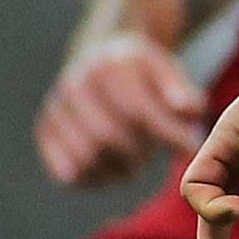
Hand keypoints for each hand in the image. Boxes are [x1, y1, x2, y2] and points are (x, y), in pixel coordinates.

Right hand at [37, 34, 210, 185]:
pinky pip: (67, 172)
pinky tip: (113, 168)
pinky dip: (96, 179)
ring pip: (86, 157)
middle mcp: (75, 85)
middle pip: (108, 136)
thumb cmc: (142, 74)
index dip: (169, 135)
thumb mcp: (166, 69)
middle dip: (141, 153)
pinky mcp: (45, 132)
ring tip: (135, 159)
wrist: (99, 59)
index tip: (193, 149)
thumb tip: (189, 110)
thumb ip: (181, 90)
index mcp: (109, 66)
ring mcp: (55, 109)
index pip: (138, 109)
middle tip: (154, 154)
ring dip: (119, 168)